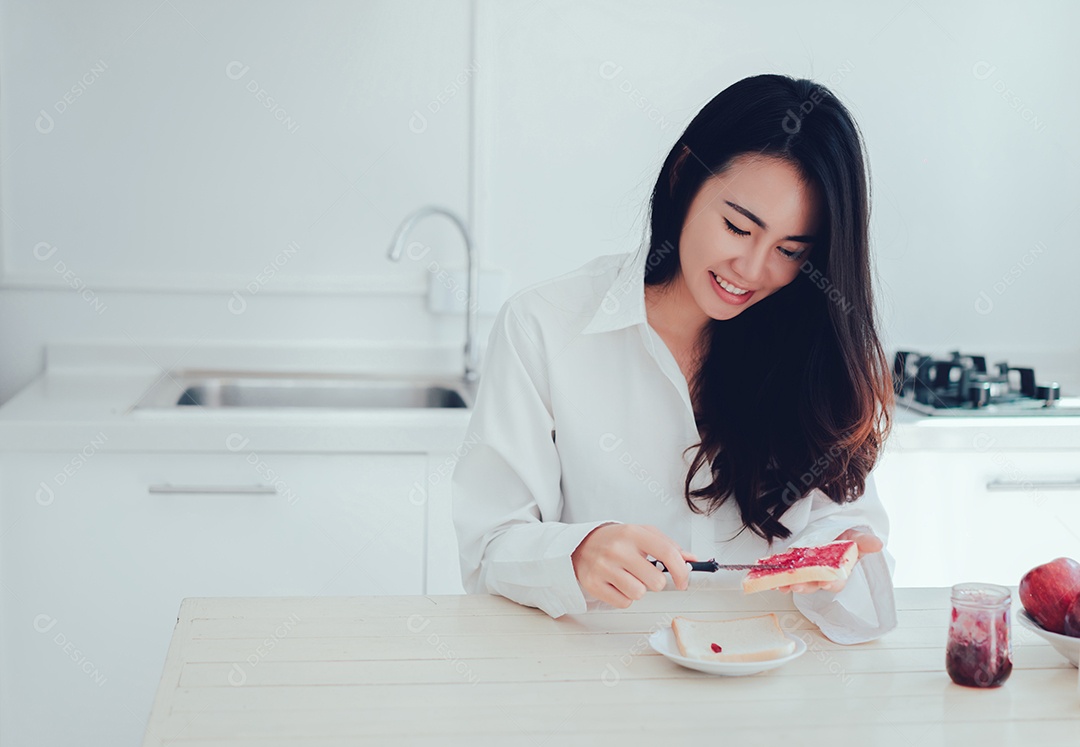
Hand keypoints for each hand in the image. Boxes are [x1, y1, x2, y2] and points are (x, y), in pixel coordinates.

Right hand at [571, 524, 696, 608]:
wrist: (580, 545)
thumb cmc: (616, 540)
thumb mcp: (642, 534)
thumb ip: (668, 545)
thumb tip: (691, 559)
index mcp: (633, 533)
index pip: (667, 553)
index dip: (681, 571)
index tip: (684, 581)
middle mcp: (618, 549)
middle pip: (656, 581)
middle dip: (655, 581)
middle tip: (644, 573)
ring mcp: (604, 567)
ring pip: (639, 594)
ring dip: (638, 589)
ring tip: (628, 577)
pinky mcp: (594, 584)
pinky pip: (624, 603)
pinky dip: (624, 597)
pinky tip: (616, 584)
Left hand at [777, 528, 882, 594]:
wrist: (830, 534)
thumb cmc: (844, 540)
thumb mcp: (855, 538)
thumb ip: (864, 542)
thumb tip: (878, 543)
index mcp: (838, 572)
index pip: (836, 582)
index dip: (830, 583)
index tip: (825, 583)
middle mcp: (821, 576)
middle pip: (813, 585)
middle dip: (805, 586)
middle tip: (796, 585)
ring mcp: (806, 572)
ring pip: (799, 582)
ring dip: (789, 584)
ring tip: (781, 584)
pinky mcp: (794, 566)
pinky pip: (786, 574)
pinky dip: (779, 577)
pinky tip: (772, 579)